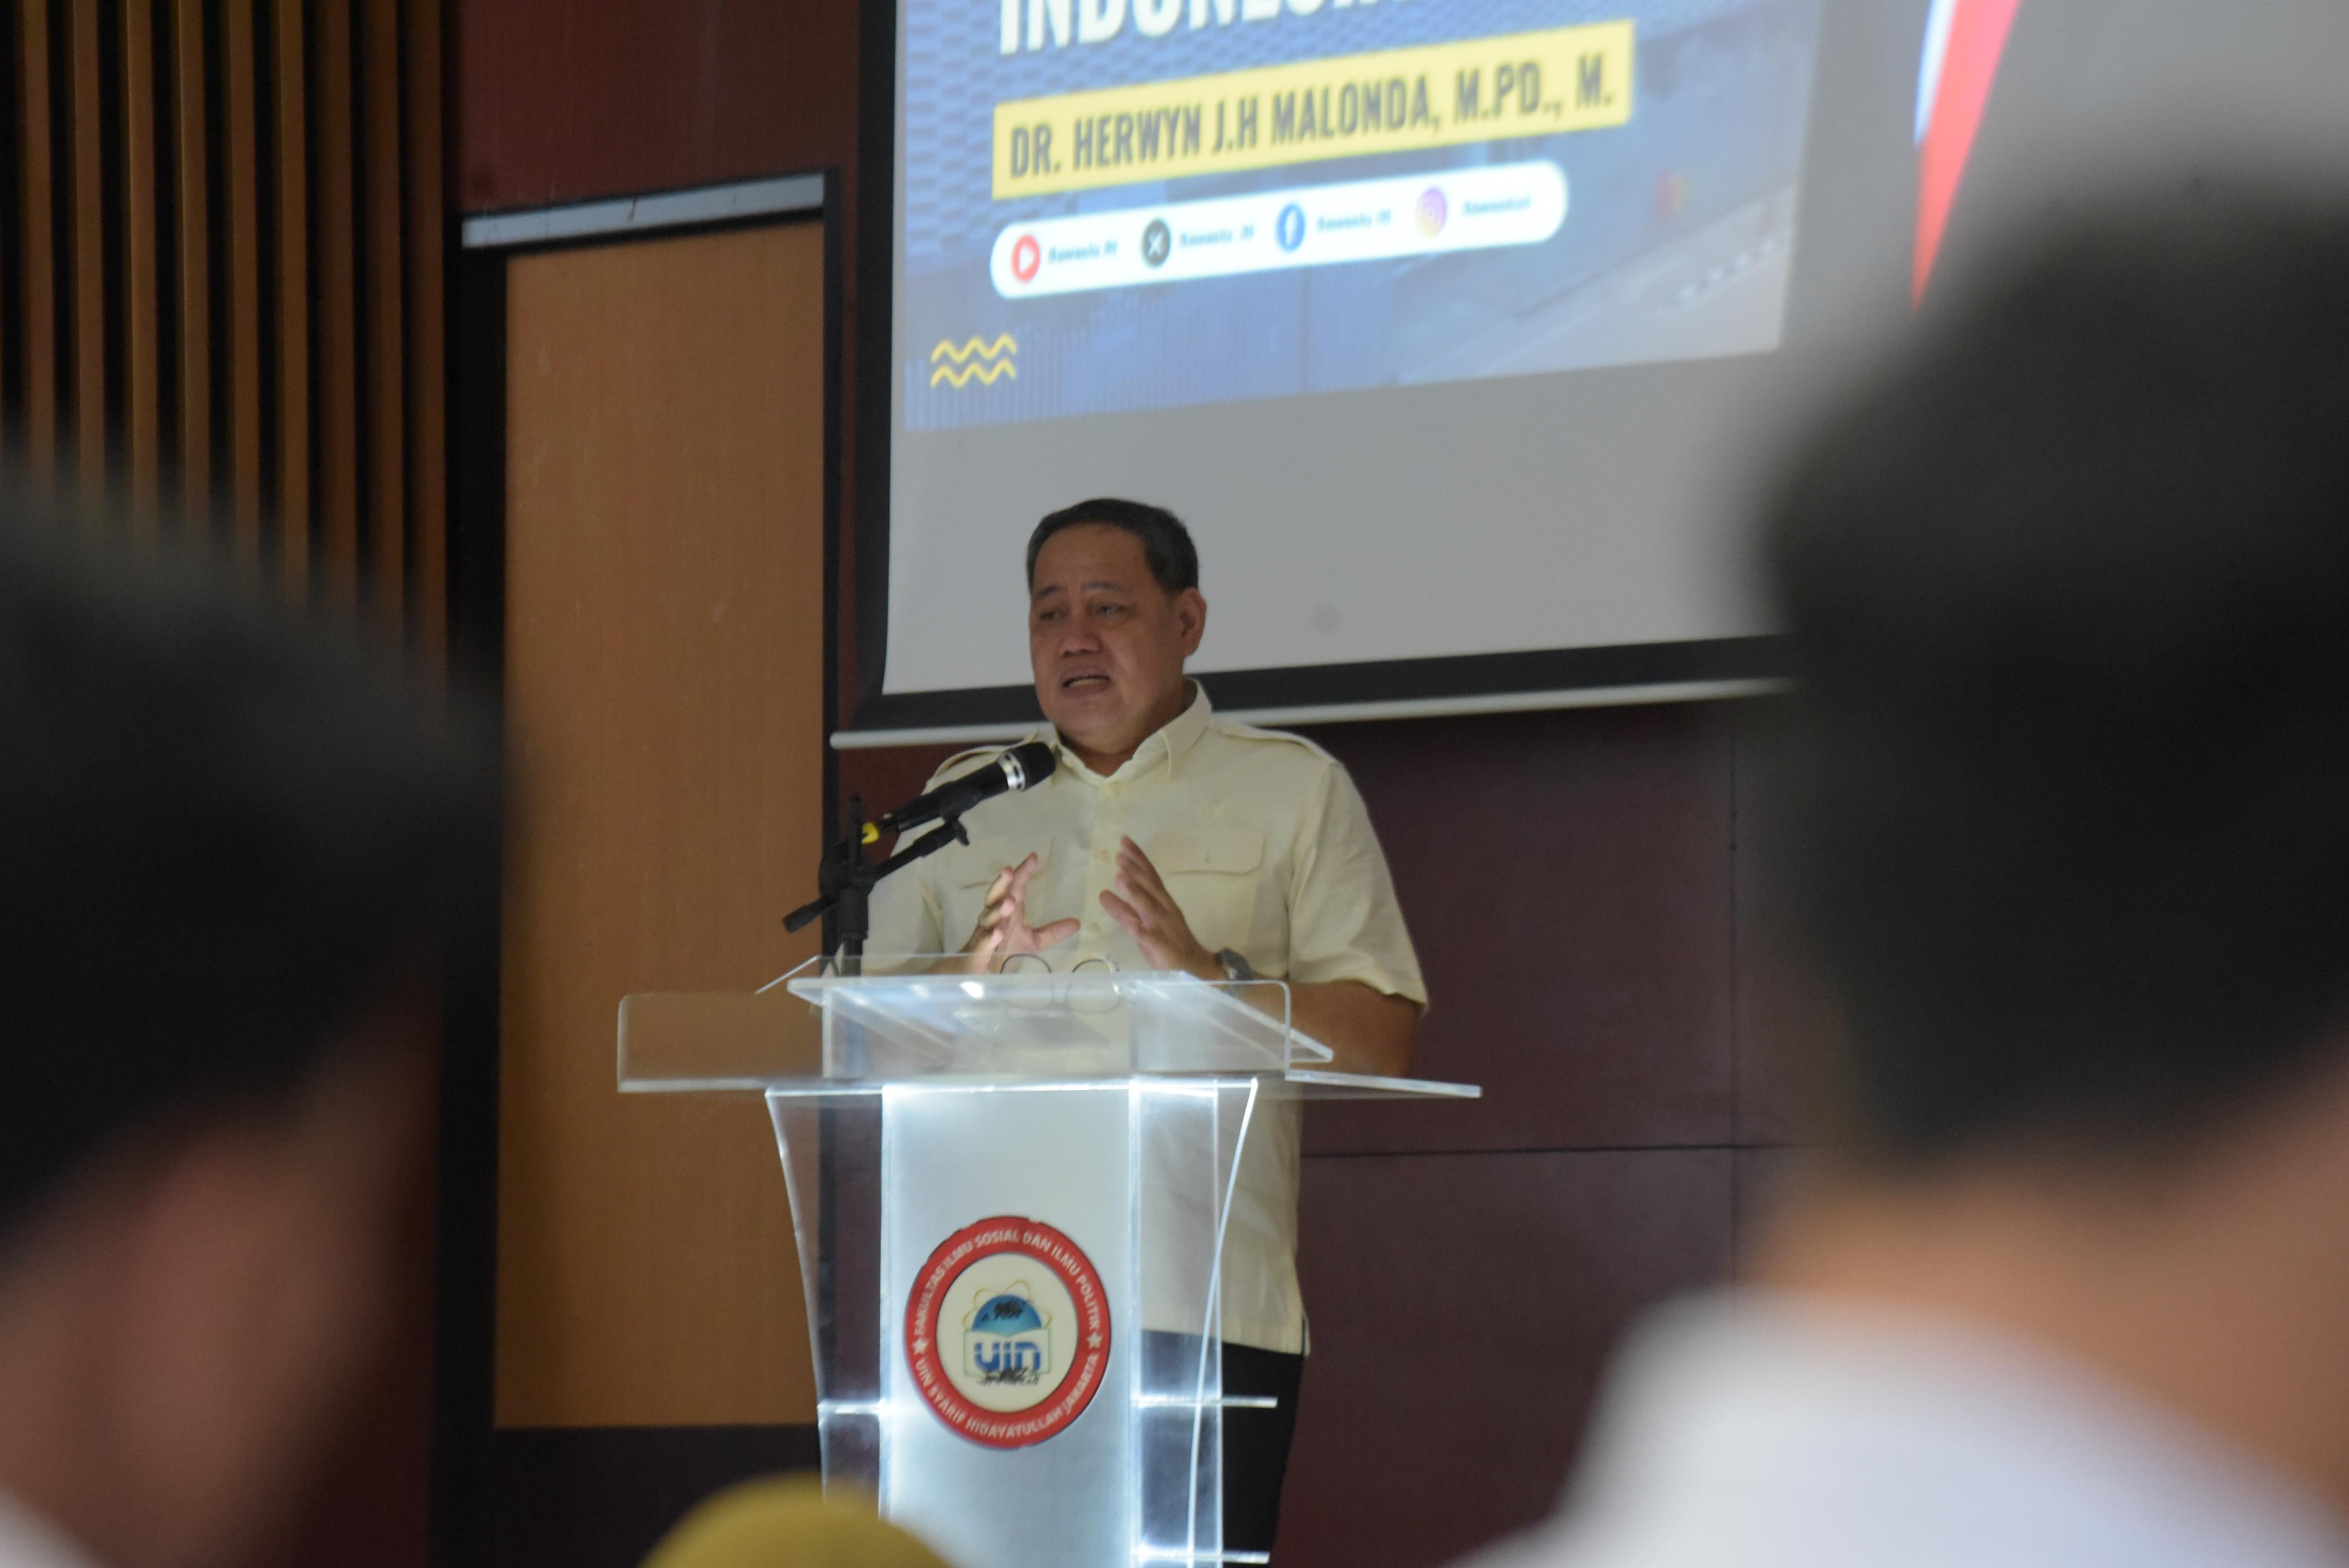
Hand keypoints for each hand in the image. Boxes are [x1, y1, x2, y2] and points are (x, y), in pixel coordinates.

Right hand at [959, 853, 1078, 972]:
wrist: (981, 972)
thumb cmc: (1005, 950)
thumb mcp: (1034, 941)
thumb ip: (1053, 932)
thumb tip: (1077, 923)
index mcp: (1009, 911)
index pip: (1015, 887)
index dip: (1022, 872)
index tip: (1033, 857)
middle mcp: (995, 917)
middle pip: (996, 896)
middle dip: (1002, 883)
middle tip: (1010, 871)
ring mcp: (985, 933)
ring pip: (989, 917)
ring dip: (999, 909)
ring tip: (1010, 902)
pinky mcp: (979, 951)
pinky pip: (984, 942)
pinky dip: (990, 937)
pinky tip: (998, 932)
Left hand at [1101, 837, 1220, 978]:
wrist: (1198, 971)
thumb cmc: (1171, 947)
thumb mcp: (1147, 925)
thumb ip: (1129, 910)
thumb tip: (1107, 893)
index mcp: (1164, 904)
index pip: (1151, 877)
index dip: (1139, 859)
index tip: (1126, 841)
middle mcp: (1165, 910)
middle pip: (1150, 886)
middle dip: (1135, 868)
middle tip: (1120, 852)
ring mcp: (1164, 927)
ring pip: (1148, 905)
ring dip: (1135, 890)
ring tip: (1120, 874)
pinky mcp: (1160, 945)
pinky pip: (1146, 933)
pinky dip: (1135, 922)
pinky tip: (1127, 917)